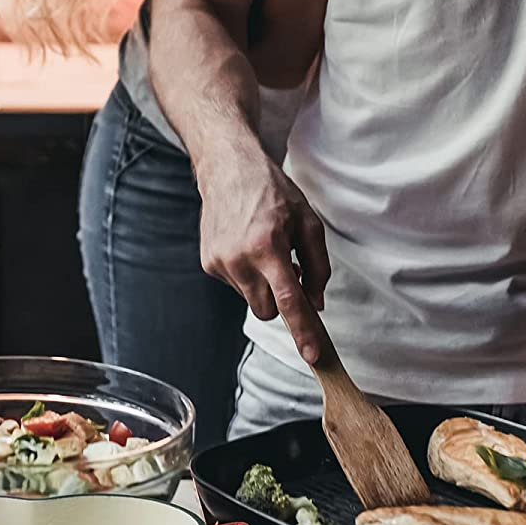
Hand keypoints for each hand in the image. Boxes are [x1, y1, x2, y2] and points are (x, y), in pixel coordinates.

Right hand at [196, 144, 329, 365]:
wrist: (228, 169)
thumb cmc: (272, 191)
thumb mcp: (307, 221)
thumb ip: (317, 265)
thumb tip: (317, 302)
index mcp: (268, 246)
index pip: (288, 301)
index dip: (303, 331)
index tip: (312, 356)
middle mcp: (239, 258)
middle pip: (267, 310)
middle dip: (280, 300)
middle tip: (287, 270)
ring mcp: (220, 262)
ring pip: (251, 298)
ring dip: (262, 285)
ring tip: (263, 249)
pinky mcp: (208, 262)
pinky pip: (235, 285)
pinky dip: (246, 274)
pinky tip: (245, 246)